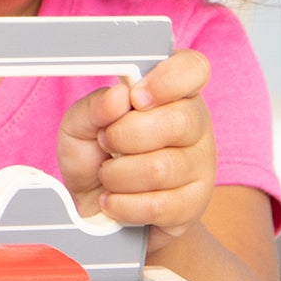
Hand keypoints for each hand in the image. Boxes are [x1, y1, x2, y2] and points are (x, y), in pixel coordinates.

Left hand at [57, 49, 216, 241]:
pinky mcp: (193, 205)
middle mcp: (195, 126)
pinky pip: (159, 206)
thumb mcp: (80, 126)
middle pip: (177, 121)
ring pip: (161, 168)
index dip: (167, 79)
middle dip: (124, 135)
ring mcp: (200, 167)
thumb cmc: (95, 158)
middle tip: (106, 142)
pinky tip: (113, 200)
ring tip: (108, 174)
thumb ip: (94, 106)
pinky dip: (123, 205)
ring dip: (118, 174)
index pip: (193, 69)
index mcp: (173, 94)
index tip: (136, 97)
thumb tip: (118, 97)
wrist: (98, 211)